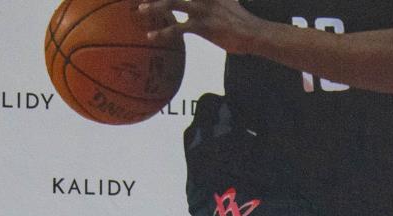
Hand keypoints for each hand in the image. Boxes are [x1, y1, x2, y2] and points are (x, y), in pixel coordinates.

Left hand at [138, 0, 266, 54]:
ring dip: (155, 7)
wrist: (252, 32)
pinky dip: (162, 33)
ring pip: (173, 4)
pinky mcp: (202, 26)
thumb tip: (208, 3)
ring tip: (140, 10)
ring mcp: (202, 9)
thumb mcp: (228, 0)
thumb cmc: (239, 19)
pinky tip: (151, 36)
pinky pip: (178, 29)